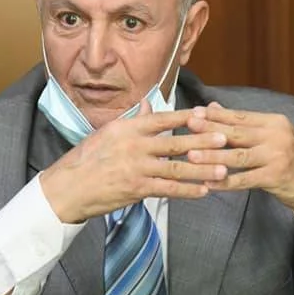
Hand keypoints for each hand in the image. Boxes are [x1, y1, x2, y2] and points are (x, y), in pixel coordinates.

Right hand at [40, 100, 227, 221]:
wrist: (67, 188)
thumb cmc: (86, 159)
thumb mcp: (107, 133)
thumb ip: (133, 119)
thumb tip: (148, 104)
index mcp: (127, 128)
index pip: (162, 119)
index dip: (186, 116)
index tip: (206, 113)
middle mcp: (134, 146)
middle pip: (176, 142)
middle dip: (204, 140)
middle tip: (226, 138)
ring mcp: (136, 168)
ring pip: (177, 168)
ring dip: (203, 169)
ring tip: (224, 168)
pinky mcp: (136, 189)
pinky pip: (168, 190)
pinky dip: (188, 191)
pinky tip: (204, 191)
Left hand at [185, 102, 293, 220]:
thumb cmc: (291, 158)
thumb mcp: (271, 136)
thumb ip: (244, 123)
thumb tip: (213, 107)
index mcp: (274, 122)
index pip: (240, 116)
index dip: (216, 115)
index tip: (194, 112)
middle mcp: (277, 136)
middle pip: (237, 133)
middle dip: (210, 130)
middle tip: (188, 126)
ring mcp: (277, 157)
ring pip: (238, 156)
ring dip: (213, 156)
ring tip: (191, 156)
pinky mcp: (275, 177)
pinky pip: (244, 180)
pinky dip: (225, 182)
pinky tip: (209, 183)